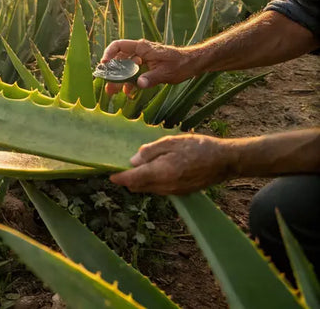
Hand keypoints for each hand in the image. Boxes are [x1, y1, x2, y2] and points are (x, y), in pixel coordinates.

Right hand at [100, 39, 198, 94]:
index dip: (108, 54)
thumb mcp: (166, 73)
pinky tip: (128, 92)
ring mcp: (142, 59)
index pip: (119, 45)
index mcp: (142, 48)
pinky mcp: (145, 66)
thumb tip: (139, 85)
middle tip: (107, 86)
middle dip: (112, 73)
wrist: (192, 64)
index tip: (104, 66)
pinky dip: (129, 82)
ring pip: (125, 68)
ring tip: (113, 92)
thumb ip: (151, 78)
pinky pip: (133, 73)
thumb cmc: (181, 64)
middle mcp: (139, 51)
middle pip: (119, 59)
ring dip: (119, 79)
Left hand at [109, 134, 236, 194]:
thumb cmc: (199, 147)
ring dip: (141, 181)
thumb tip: (133, 161)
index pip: (133, 179)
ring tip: (138, 167)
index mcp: (162, 172)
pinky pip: (160, 189)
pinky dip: (152, 182)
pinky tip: (155, 170)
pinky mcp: (182, 193)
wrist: (225, 161)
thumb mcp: (171, 142)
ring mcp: (175, 191)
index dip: (120, 178)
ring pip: (149, 189)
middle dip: (128, 180)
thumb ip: (150, 152)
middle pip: (139, 187)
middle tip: (122, 167)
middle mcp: (166, 186)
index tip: (110, 174)